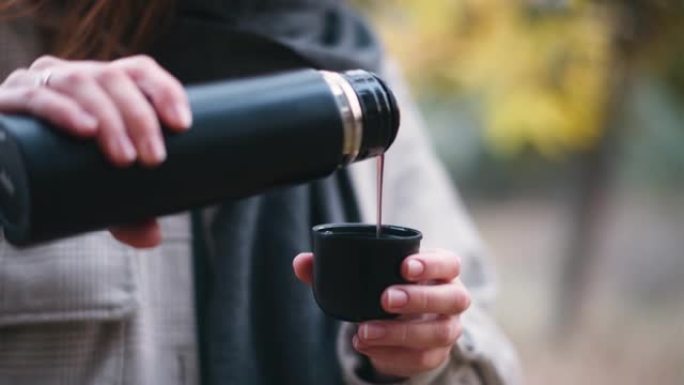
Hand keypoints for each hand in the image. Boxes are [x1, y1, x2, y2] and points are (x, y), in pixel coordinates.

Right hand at [0, 55, 191, 247]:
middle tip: (153, 159)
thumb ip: (125, 213)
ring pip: (81, 82)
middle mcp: (71, 77)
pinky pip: (36, 97)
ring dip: (109, 118)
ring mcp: (37, 84)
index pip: (139, 71)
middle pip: (114, 78)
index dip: (164, 90)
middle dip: (140, 117)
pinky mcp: (7, 102)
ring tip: (124, 157)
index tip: (183, 125)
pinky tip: (84, 128)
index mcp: (101, 86)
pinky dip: (63, 111)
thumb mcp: (96, 191)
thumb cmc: (56, 175)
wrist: (1, 175)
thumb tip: (152, 238)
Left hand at [293, 249, 470, 378]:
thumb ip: (333, 267)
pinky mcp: (436, 354)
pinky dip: (393, 354)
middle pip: (451, 298)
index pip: (448, 262)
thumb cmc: (387, 287)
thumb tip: (301, 262)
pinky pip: (421, 358)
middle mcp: (452, 297)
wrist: (402, 323)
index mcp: (440, 270)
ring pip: (438, 333)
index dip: (431, 264)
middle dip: (418, 298)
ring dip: (400, 333)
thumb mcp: (368, 275)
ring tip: (366, 330)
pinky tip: (368, 346)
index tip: (404, 266)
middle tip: (385, 299)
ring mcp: (448, 328)